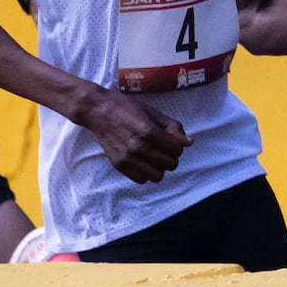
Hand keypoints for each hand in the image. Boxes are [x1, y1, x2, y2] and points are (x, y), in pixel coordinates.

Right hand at [74, 85, 189, 183]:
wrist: (98, 111)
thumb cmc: (125, 107)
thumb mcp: (151, 111)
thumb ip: (172, 127)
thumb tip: (189, 142)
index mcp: (149, 131)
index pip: (176, 150)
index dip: (178, 146)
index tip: (171, 142)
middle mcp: (138, 147)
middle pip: (170, 164)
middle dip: (170, 156)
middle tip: (163, 149)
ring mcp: (128, 158)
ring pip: (157, 176)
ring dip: (159, 168)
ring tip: (154, 158)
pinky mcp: (119, 165)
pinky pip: (141, 179)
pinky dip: (146, 173)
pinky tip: (143, 162)